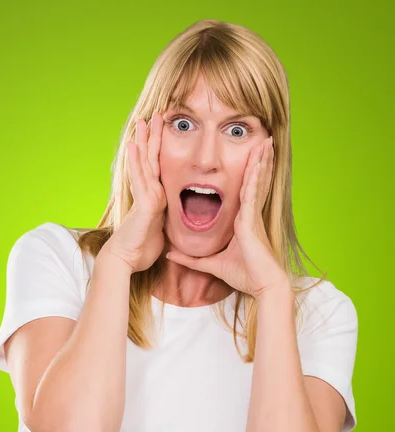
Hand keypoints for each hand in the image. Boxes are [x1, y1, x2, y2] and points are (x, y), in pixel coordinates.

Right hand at [101, 112, 167, 273]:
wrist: (126, 260)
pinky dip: (136, 162)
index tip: (163, 130)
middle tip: (155, 114)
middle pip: (150, 160)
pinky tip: (132, 146)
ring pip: (144, 164)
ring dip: (143, 142)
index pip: (158, 168)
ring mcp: (145, 197)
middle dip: (152, 137)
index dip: (159, 148)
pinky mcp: (144, 204)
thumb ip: (165, 221)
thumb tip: (171, 220)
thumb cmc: (140, 249)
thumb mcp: (160, 232)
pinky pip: (140, 179)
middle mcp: (149, 193)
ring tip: (142, 122)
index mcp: (156, 198)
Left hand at [165, 136, 288, 299]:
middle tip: (258, 140)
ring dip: (259, 161)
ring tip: (264, 142)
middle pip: (250, 181)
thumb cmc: (244, 275)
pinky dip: (256, 176)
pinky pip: (253, 193)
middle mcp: (247, 214)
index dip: (242, 173)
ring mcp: (251, 215)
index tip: (243, 157)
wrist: (262, 286)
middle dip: (255, 161)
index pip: (239, 191)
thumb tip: (170, 254)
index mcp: (239, 221)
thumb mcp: (210, 264)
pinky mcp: (252, 220)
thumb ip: (190, 258)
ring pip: (255, 181)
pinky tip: (258, 161)